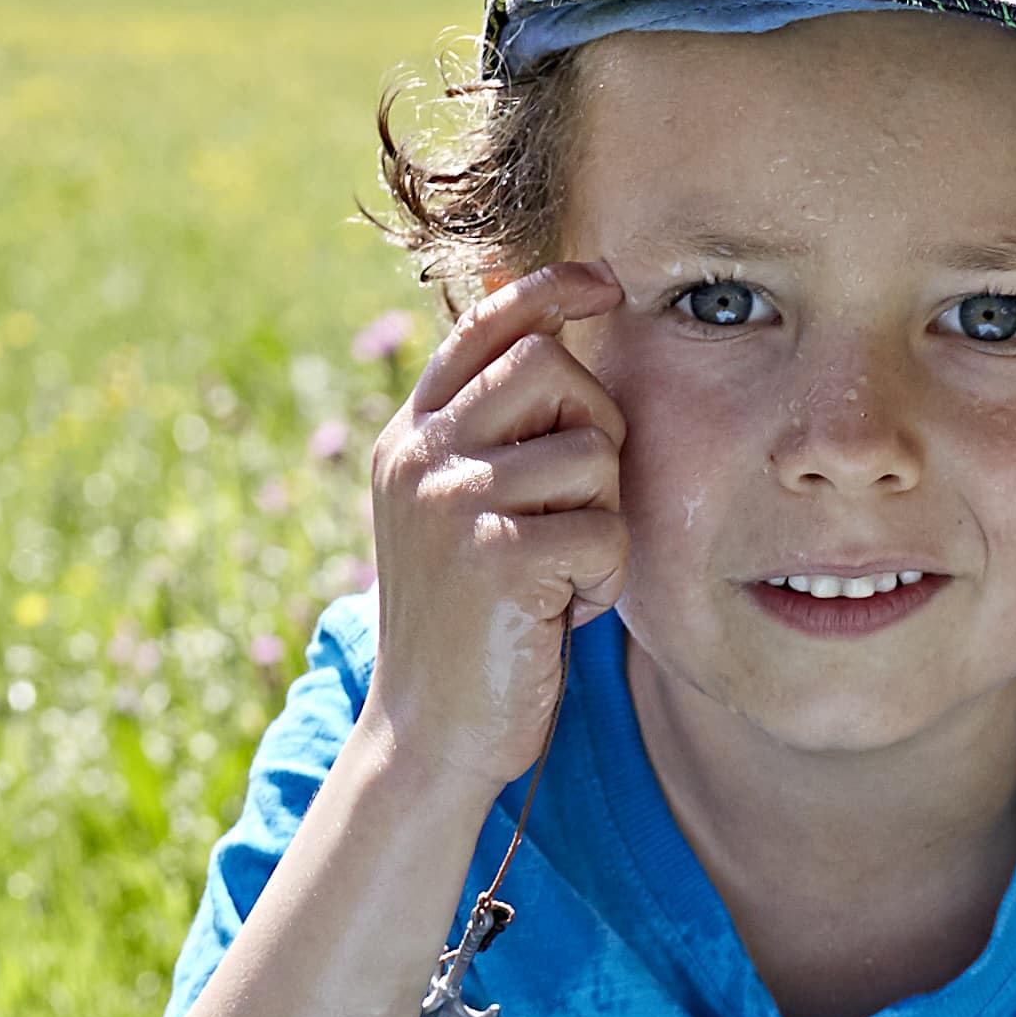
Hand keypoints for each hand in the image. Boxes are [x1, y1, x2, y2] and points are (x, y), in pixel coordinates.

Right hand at [367, 258, 625, 781]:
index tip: (604, 281)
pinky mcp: (494, 556)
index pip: (484, 327)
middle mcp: (420, 456)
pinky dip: (604, 579)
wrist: (429, 736)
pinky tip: (563, 613)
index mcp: (410, 439)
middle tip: (583, 500)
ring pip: (591, 453)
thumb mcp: (461, 516)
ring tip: (563, 574)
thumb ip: (490, 439)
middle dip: (596, 426)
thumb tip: (553, 337)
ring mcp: (451, 501)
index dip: (549, 291)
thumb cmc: (470, 629)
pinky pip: (605, 529)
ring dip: (602, 519)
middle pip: (551, 366)